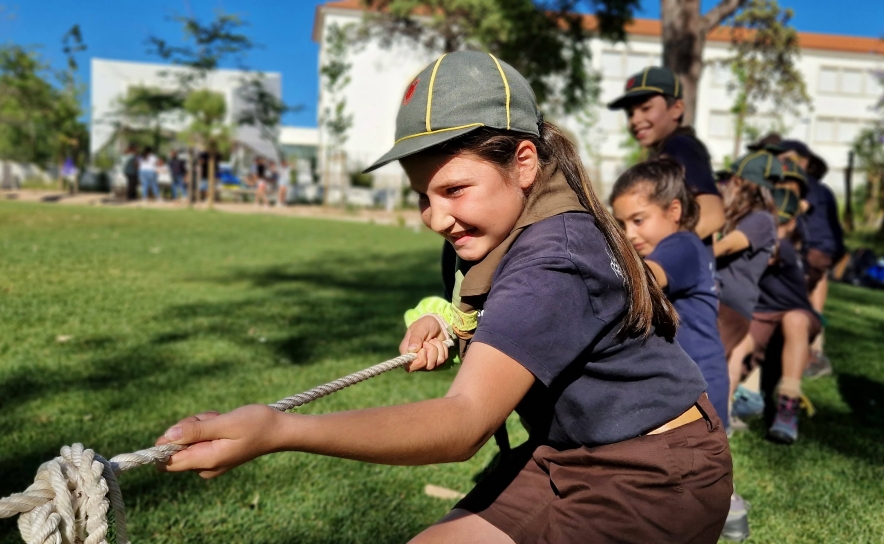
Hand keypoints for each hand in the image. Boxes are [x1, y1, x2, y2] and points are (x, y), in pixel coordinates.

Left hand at [155, 404, 282, 477]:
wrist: (278, 429)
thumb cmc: (255, 424)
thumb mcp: (225, 423)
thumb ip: (196, 431)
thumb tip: (167, 437)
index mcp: (206, 460)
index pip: (167, 462)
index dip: (165, 444)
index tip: (182, 427)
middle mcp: (204, 466)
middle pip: (176, 448)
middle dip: (188, 428)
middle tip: (213, 419)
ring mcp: (209, 462)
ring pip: (187, 440)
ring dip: (200, 425)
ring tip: (221, 420)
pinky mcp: (213, 455)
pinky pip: (198, 440)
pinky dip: (207, 427)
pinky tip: (223, 423)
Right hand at [398, 315, 449, 371]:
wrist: (436, 324)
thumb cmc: (424, 325)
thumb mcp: (419, 328)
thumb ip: (415, 338)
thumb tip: (412, 350)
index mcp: (406, 353)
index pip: (410, 367)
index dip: (420, 359)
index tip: (423, 347)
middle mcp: (415, 360)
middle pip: (426, 366)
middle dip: (431, 351)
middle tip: (429, 341)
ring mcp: (426, 362)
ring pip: (436, 363)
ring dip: (438, 348)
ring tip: (433, 340)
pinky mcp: (436, 361)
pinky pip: (443, 360)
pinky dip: (443, 349)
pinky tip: (439, 343)